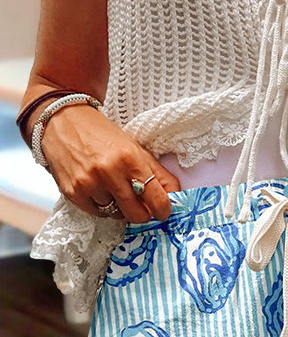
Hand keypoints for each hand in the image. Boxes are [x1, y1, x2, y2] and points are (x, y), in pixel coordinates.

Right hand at [38, 103, 180, 221]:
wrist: (62, 121)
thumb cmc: (102, 135)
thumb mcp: (135, 148)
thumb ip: (157, 174)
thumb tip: (176, 197)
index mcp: (130, 158)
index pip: (157, 199)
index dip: (163, 210)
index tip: (163, 211)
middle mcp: (109, 172)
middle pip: (138, 215)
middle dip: (142, 213)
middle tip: (139, 204)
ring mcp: (89, 184)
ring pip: (116, 215)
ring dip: (119, 207)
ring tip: (111, 186)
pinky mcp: (73, 193)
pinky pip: (97, 214)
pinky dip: (101, 206)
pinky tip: (97, 188)